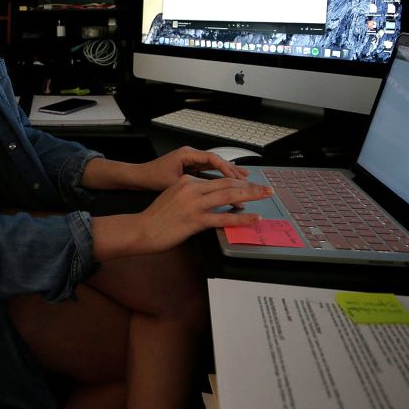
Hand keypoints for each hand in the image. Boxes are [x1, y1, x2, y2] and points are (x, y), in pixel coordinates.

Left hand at [134, 146, 250, 190]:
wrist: (139, 177)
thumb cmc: (152, 177)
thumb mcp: (173, 182)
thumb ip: (192, 185)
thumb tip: (211, 191)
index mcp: (187, 154)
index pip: (212, 158)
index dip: (227, 168)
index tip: (237, 178)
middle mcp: (191, 154)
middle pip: (217, 161)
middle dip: (233, 170)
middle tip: (248, 179)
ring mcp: (191, 160)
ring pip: (214, 166)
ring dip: (228, 173)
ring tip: (244, 179)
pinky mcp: (190, 168)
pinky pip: (208, 171)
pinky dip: (219, 177)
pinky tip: (228, 183)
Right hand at [137, 175, 271, 252]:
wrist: (142, 229)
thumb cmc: (156, 217)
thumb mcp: (173, 196)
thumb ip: (190, 194)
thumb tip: (208, 200)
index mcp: (187, 181)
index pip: (217, 180)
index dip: (236, 183)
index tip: (249, 186)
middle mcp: (192, 188)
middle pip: (227, 184)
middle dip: (250, 186)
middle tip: (266, 188)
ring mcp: (194, 204)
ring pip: (228, 196)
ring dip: (251, 195)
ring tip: (265, 196)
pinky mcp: (195, 220)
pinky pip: (223, 218)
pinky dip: (241, 218)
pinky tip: (253, 218)